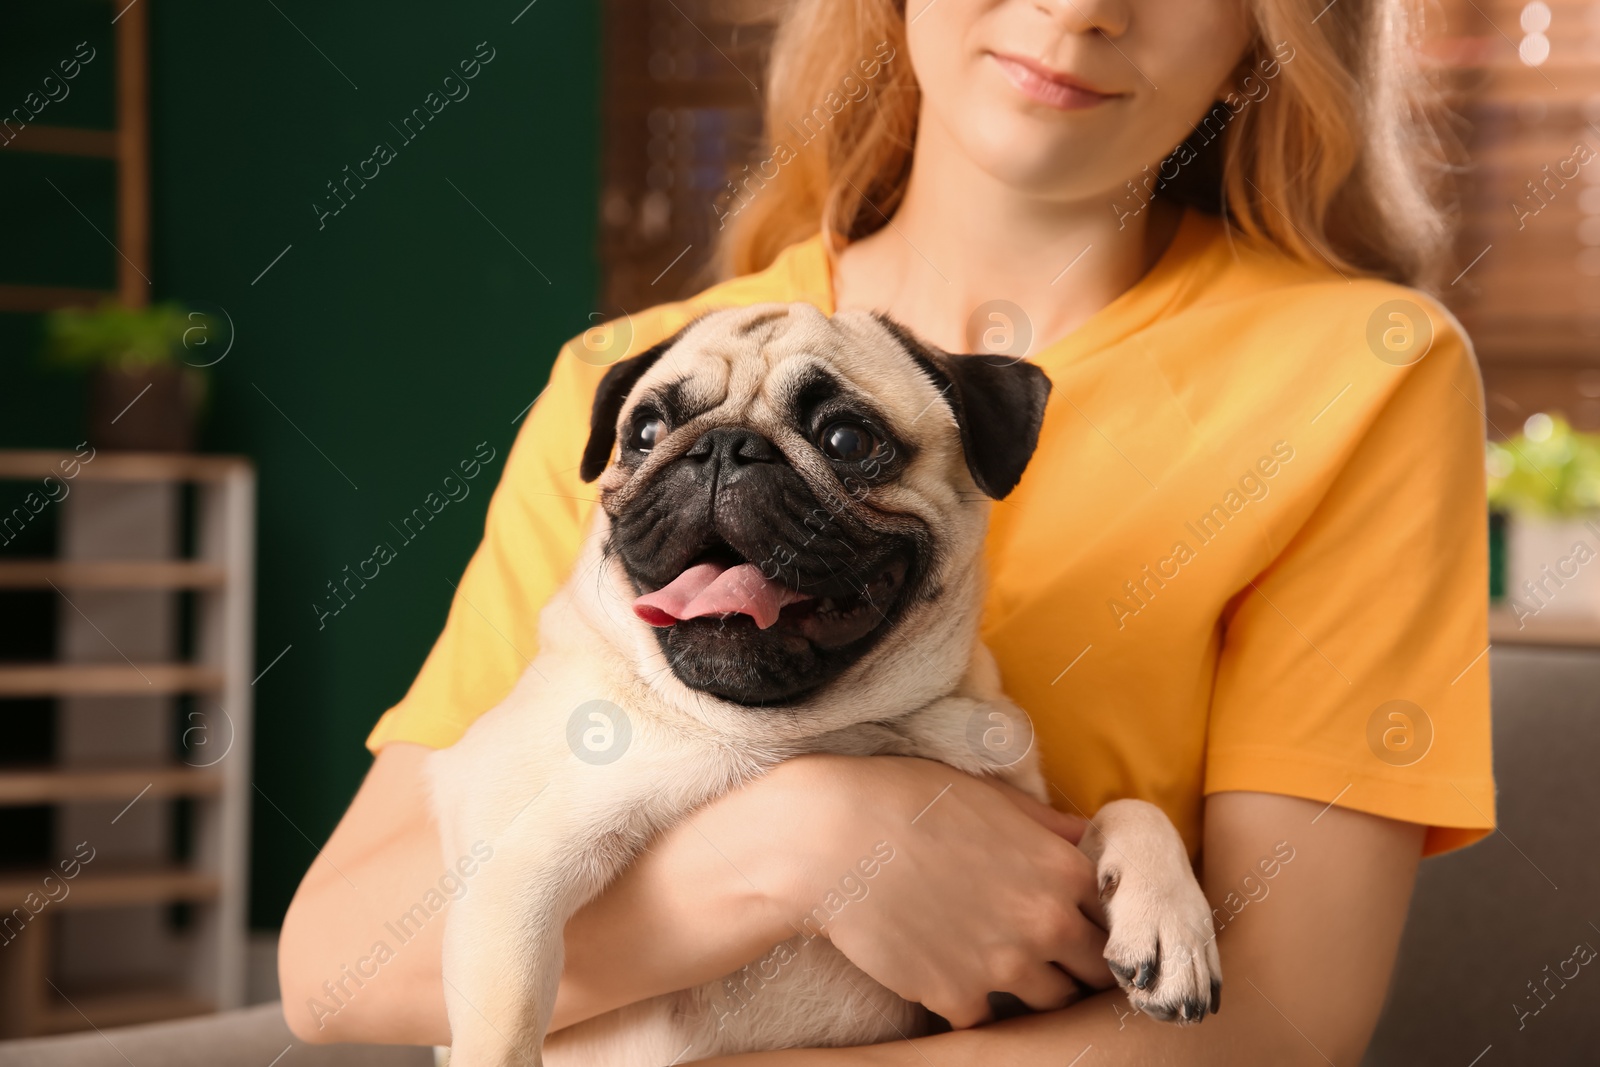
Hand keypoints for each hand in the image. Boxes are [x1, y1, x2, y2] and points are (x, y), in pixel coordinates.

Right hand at [765, 754, 1114, 1028]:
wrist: (829, 841)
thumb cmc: (905, 800)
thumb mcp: (988, 796)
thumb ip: (1046, 824)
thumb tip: (1085, 836)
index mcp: (1061, 869)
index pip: (1119, 914)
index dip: (1107, 917)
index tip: (1091, 919)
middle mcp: (1045, 923)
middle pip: (1099, 969)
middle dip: (1086, 962)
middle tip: (1062, 953)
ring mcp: (1003, 967)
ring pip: (1053, 1003)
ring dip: (1039, 987)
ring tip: (1010, 963)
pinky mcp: (956, 998)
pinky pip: (989, 1018)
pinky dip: (978, 1003)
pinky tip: (957, 975)